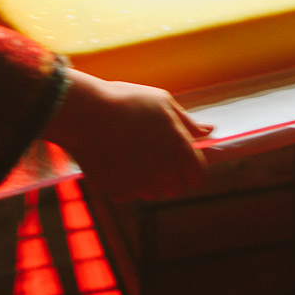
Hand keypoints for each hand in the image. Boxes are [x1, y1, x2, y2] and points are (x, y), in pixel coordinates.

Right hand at [47, 69, 211, 200]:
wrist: (84, 113)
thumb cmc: (126, 102)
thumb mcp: (163, 103)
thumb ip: (188, 123)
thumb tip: (210, 130)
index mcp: (179, 151)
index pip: (198, 176)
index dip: (192, 170)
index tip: (182, 162)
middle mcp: (164, 173)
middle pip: (176, 188)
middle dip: (170, 176)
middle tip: (153, 155)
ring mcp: (140, 186)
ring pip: (153, 192)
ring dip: (148, 180)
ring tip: (132, 154)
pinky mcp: (118, 192)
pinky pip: (129, 192)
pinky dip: (124, 181)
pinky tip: (115, 159)